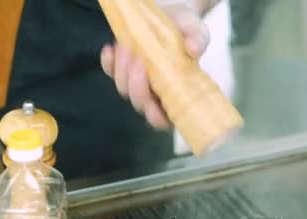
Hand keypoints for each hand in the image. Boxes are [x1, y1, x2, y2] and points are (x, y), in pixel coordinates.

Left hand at [100, 0, 212, 128]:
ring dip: (122, 70)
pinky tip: (111, 48)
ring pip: (123, 88)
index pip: (164, 119)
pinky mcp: (122, 66)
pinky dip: (108, 62)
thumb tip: (193, 49)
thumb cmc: (188, 30)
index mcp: (177, 94)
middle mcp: (155, 93)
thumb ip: (198, 40)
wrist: (173, 12)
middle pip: (140, 104)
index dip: (156, 116)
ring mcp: (137, 81)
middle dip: (136, 86)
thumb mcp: (197, 32)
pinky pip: (110, 71)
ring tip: (128, 47)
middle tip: (139, 61)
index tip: (153, 101)